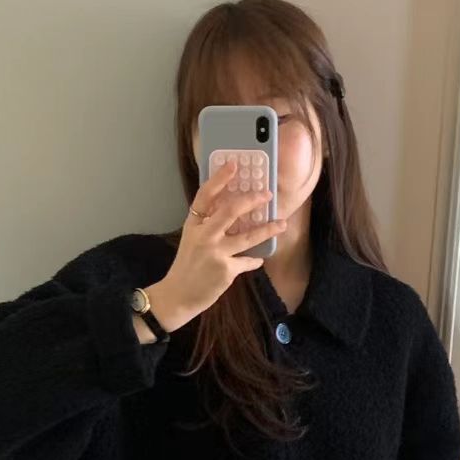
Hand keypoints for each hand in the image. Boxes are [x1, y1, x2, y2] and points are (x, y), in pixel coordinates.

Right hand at [144, 159, 286, 331]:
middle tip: (267, 195)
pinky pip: (248, 260)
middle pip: (231, 210)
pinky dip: (254, 260)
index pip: (205, 195)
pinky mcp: (226, 270)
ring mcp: (215, 253)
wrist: (178, 295)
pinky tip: (257, 259)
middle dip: (252, 200)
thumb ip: (208, 224)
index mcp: (193, 224)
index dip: (220, 178)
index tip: (233, 164)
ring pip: (248, 236)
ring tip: (281, 224)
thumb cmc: (187, 265)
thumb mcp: (191, 239)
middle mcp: (204, 235)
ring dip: (268, 229)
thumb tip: (233, 210)